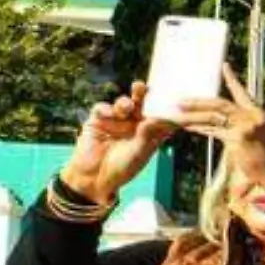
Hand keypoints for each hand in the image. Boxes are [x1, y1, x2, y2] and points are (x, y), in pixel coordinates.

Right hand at [59, 81, 177, 205]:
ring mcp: (116, 121)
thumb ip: (147, 135)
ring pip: (122, 105)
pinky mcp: (98, 120)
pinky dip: (105, 109)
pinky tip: (108, 114)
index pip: (158, 117)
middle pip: (140, 106)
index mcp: (148, 132)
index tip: (169, 100)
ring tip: (126, 105)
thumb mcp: (138, 152)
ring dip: (124, 103)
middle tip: (143, 87)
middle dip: (141, 95)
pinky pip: (102, 109)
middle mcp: (134, 124)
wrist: (95, 177)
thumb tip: (157, 118)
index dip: (163, 108)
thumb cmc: (122, 168)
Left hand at [176, 64, 264, 190]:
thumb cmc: (262, 157)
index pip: (242, 92)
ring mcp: (246, 126)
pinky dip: (200, 129)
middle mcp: (253, 116)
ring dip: (194, 113)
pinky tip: (189, 127)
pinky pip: (214, 131)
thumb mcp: (253, 136)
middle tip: (181, 99)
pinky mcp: (239, 137)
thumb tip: (213, 119)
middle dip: (199, 101)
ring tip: (179, 110)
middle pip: (221, 104)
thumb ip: (236, 125)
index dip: (233, 79)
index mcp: (258, 113)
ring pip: (214, 116)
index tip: (224, 66)